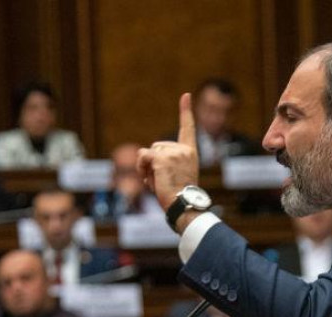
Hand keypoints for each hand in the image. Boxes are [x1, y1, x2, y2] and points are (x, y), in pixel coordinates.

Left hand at [137, 93, 199, 210]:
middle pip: (157, 146)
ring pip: (148, 152)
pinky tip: (148, 178)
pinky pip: (143, 156)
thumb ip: (166, 161)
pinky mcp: (163, 158)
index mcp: (191, 152)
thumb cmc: (178, 196)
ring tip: (157, 181)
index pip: (188, 128)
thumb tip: (145, 154)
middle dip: (154, 162)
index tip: (186, 95)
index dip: (186, 111)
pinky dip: (141, 167)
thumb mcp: (175, 174)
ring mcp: (174, 153)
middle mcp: (184, 150)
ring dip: (146, 167)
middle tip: (163, 179)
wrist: (184, 205)